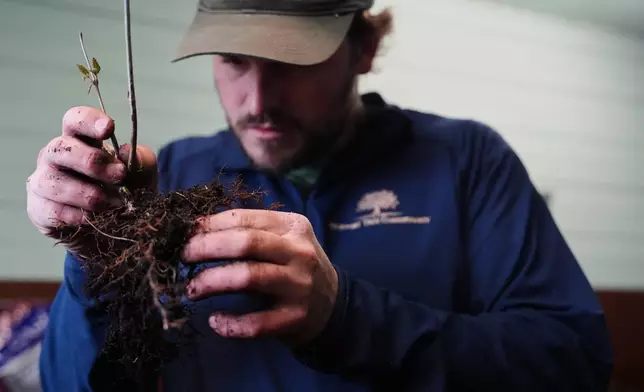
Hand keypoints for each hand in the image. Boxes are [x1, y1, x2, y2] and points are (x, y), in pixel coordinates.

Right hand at [26, 106, 157, 252]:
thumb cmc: (123, 195)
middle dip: (92, 162)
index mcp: (81, 141)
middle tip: (120, 175)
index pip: (75, 119)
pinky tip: (94, 219)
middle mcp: (57, 156)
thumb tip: (127, 151)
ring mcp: (44, 181)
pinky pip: (53, 210)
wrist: (111, 234)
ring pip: (54, 181)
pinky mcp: (39, 209)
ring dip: (87, 194)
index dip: (89, 120)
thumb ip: (141, 162)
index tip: (109, 128)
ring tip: (112, 204)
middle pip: (62, 147)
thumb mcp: (142, 178)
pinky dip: (77, 216)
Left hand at [182, 209, 338, 344]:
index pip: (245, 218)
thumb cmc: (294, 267)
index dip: (210, 224)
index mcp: (293, 226)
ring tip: (192, 289)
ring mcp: (299, 286)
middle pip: (245, 243)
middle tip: (183, 257)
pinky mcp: (294, 318)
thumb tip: (196, 229)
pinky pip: (255, 323)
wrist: (332, 305)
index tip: (186, 233)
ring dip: (211, 282)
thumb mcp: (282, 240)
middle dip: (206, 247)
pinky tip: (215, 321)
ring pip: (248, 277)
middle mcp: (299, 252)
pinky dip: (230, 323)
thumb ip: (250, 232)